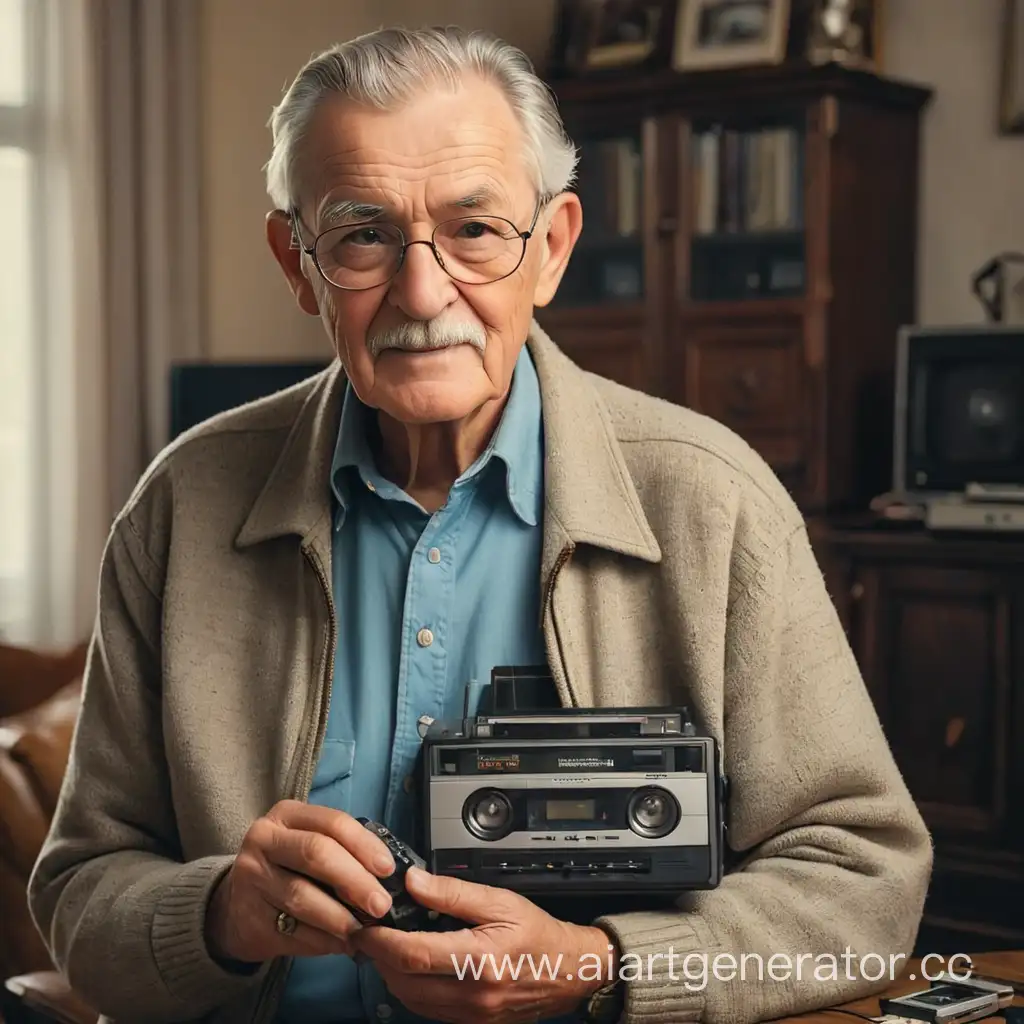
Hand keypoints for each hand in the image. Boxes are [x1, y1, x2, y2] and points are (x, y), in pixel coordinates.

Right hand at [204, 801, 396, 962]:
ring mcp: (251, 879)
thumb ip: (342, 850)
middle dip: (355, 880)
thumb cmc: (288, 868)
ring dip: (340, 917)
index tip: (388, 869)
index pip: (332, 823)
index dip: (364, 845)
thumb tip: (387, 874)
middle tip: (381, 905)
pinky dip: (323, 941)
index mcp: (286, 815)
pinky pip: (292, 931)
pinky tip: (341, 944)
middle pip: (316, 854)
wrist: (235, 905)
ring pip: (303, 896)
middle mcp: (264, 840)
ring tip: (363, 931)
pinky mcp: (248, 917)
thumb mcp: (307, 844)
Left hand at [350, 868, 617, 1023]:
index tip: (366, 924)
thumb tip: (414, 881)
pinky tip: (411, 966)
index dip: (381, 940)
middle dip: (378, 956)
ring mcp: (471, 1015)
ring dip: (391, 974)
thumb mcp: (499, 901)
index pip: (414, 955)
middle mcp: (473, 994)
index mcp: (480, 960)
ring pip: (410, 1000)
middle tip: (370, 931)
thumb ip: (452, 892)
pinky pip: (426, 1010)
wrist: (569, 971)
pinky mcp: (470, 1023)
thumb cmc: (538, 934)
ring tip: (387, 946)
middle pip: (404, 981)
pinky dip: (410, 988)